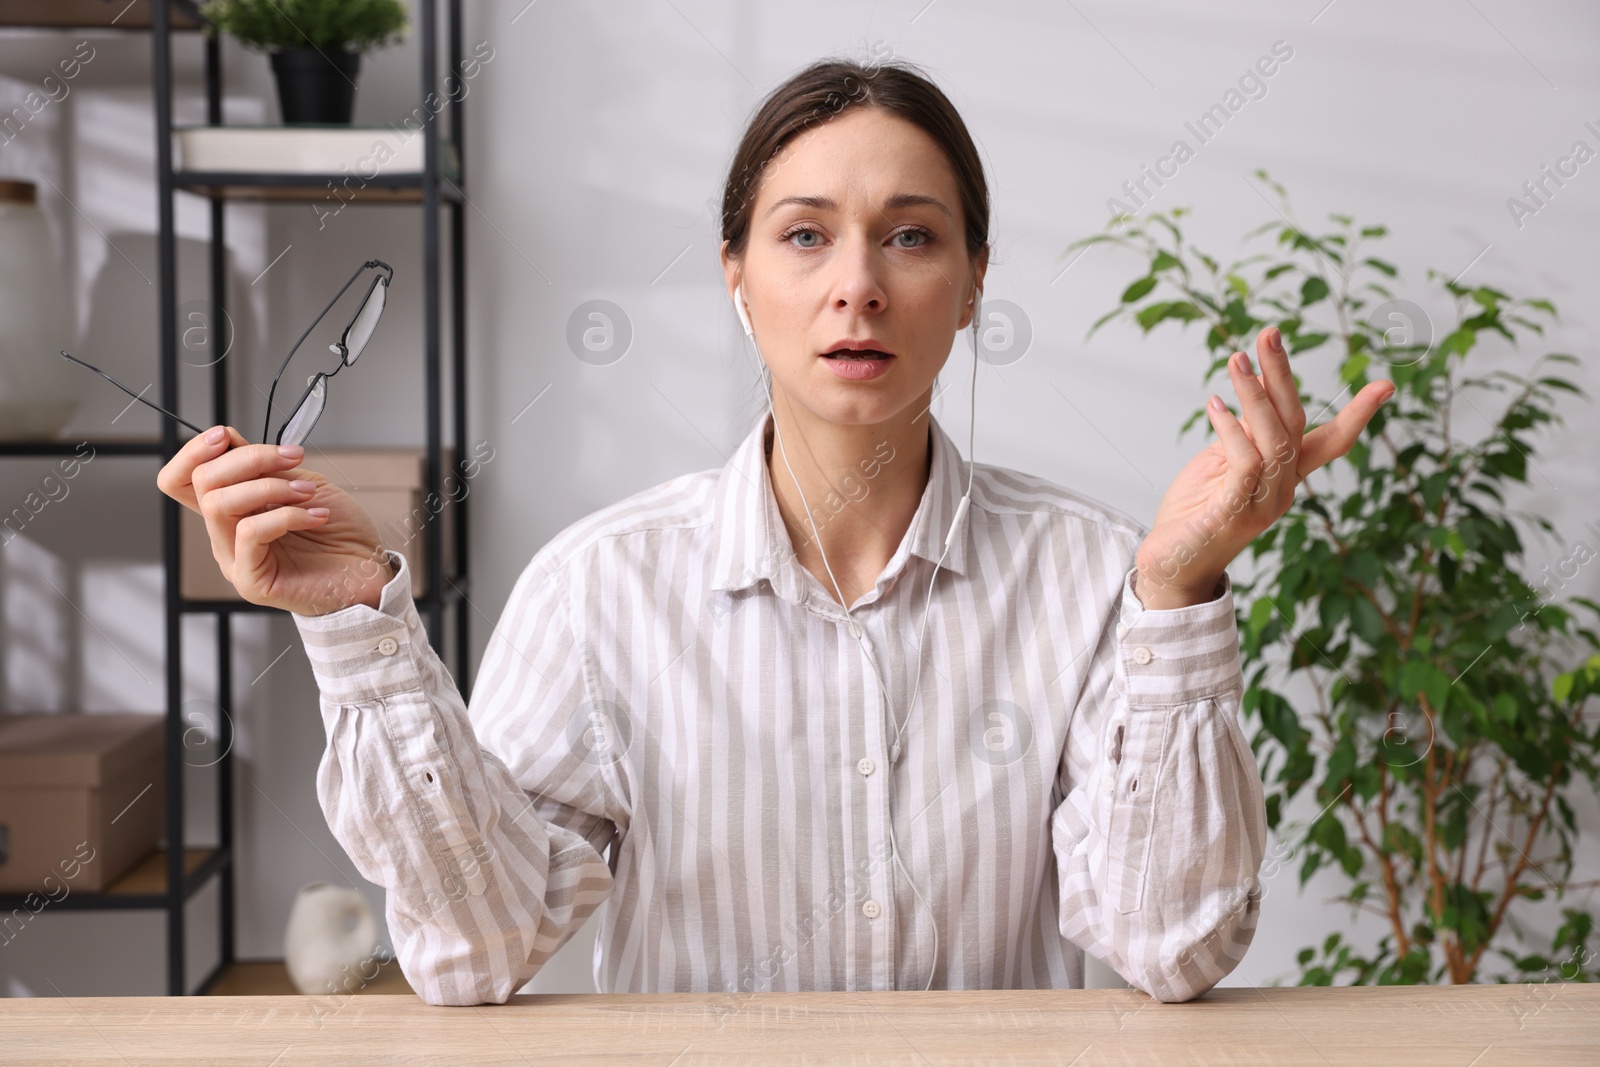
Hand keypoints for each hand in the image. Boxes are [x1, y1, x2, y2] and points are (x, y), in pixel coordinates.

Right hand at [156, 425, 394, 615]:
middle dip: (250, 458)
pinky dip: (287, 515)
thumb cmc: (339, 530)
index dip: (192, 452)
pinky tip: (316, 515)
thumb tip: (229, 440)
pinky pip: (250, 533)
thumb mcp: (301, 483)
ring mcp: (234, 559)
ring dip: (269, 486)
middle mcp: (226, 534)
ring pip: (220, 505)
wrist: (370, 569)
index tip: (226, 435)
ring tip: (307, 492)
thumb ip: (264, 468)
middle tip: (293, 457)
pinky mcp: (250, 580)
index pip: (181, 480)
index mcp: (232, 510)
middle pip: (202, 483)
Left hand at [1133, 326, 1394, 608]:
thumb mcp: (1221, 463)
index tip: (1386, 385)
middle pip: (1295, 423)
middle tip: (1269, 334)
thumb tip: (1254, 389)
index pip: (1331, 442)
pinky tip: (1215, 404)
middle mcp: (1283, 489)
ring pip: (1273, 438)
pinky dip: (1231, 429)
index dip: (1358, 415)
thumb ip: (1243, 433)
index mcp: (1286, 476)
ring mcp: (1263, 503)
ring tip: (1235, 359)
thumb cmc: (1196, 513)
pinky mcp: (1234, 512)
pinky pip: (1245, 463)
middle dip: (1283, 375)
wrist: (1169, 566)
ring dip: (1254, 394)